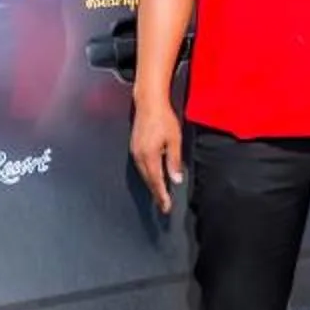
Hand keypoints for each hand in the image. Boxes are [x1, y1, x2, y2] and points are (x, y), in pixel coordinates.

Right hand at [131, 96, 184, 213]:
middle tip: (164, 206)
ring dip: (151, 185)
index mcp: (149, 155)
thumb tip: (175, 179)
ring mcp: (135, 151)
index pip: (156, 181)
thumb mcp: (174, 140)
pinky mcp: (134, 147)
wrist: (149, 103)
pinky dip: (147, 175)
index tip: (166, 207)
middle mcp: (139, 156)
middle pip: (148, 180)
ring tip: (159, 195)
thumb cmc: (163, 118)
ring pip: (143, 174)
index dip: (161, 195)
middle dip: (156, 193)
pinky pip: (141, 166)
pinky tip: (153, 177)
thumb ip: (174, 161)